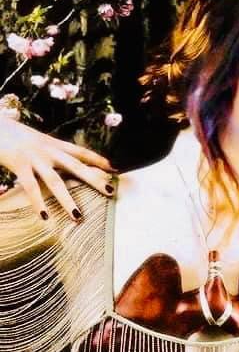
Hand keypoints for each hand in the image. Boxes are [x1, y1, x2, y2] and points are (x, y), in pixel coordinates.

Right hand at [0, 116, 115, 220]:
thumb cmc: (13, 134)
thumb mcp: (35, 140)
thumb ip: (47, 150)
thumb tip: (58, 161)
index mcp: (53, 143)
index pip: (81, 152)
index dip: (98, 159)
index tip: (114, 168)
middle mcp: (48, 150)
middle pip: (76, 166)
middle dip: (94, 179)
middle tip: (110, 191)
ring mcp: (34, 157)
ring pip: (55, 182)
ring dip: (67, 200)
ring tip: (77, 216)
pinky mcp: (18, 163)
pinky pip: (30, 187)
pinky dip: (38, 203)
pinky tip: (45, 217)